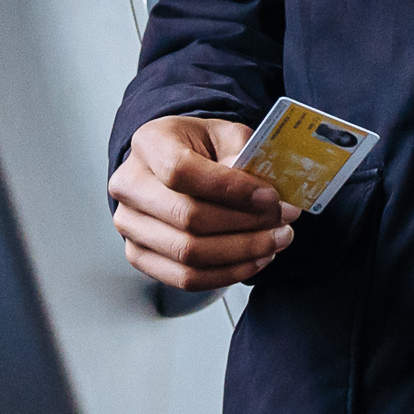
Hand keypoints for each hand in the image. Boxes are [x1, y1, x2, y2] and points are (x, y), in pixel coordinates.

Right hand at [110, 113, 293, 291]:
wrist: (174, 165)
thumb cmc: (201, 149)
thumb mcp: (226, 135)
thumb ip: (242, 156)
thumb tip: (261, 193)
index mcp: (149, 144)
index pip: (181, 172)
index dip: (231, 189)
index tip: (271, 197)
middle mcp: (129, 184)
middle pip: (188, 218)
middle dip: (246, 224)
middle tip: (284, 221)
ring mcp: (129, 224)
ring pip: (189, 254)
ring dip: (242, 253)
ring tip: (276, 241)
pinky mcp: (139, 255)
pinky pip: (185, 278)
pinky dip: (227, 274)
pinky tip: (254, 259)